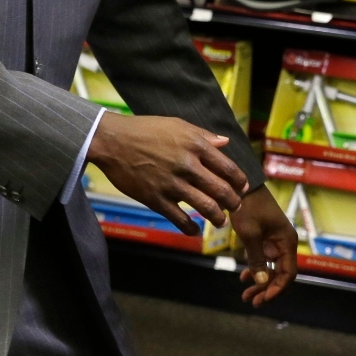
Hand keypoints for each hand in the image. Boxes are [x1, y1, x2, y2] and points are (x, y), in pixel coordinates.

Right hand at [86, 112, 246, 234]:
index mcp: (196, 145)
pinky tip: (195, 231)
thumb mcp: (177, 124)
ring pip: (205, 206)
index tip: (243, 188)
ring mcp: (172, 184)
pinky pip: (179, 219)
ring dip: (218, 218)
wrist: (113, 141)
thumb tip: (225, 143)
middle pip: (221, 190)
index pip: (228, 168)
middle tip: (236, 207)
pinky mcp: (156, 199)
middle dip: (234, 202)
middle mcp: (187, 165)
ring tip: (221, 221)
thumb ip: (203, 135)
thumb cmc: (145, 129)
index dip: (240, 181)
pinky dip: (191, 229)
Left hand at [231, 185, 298, 306]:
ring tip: (245, 294)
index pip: (289, 273)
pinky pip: (264, 260)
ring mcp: (275, 241)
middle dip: (266, 289)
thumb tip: (262, 283)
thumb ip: (257, 259)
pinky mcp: (265, 239)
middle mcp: (284, 243)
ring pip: (271, 269)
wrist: (242, 186)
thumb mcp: (251, 235)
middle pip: (280, 274)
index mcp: (287, 241)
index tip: (263, 299)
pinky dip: (256, 270)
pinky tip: (244, 277)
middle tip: (251, 301)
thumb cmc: (248, 207)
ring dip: (260, 282)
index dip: (277, 289)